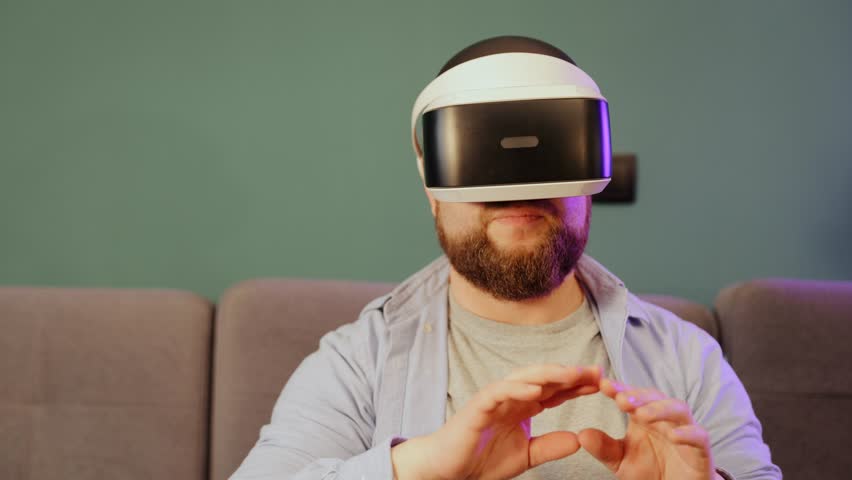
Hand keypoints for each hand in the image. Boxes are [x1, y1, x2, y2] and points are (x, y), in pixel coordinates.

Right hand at [392, 364, 601, 479]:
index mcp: (522, 406)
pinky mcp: (479, 405)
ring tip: (572, 375)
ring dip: (549, 374)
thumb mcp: (526, 456)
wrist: (448, 469)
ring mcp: (495, 398)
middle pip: (544, 378)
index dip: (576, 385)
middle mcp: (511, 397)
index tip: (601, 382)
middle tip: (595, 372)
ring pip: (524, 378)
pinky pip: (500, 391)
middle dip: (569, 374)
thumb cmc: (481, 459)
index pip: (554, 390)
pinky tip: (537, 389)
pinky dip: (518, 388)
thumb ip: (550, 447)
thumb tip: (578, 439)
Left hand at [578, 378, 715, 479]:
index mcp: (643, 416)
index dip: (619, 388)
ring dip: (660, 409)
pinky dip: (688, 433)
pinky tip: (675, 435)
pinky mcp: (701, 449)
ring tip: (643, 415)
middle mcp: (664, 418)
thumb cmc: (650, 471)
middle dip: (638, 396)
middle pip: (654, 397)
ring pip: (677, 409)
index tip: (602, 385)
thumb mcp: (621, 462)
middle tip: (621, 399)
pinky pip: (699, 436)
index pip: (631, 396)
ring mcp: (684, 430)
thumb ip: (604, 448)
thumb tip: (582, 435)